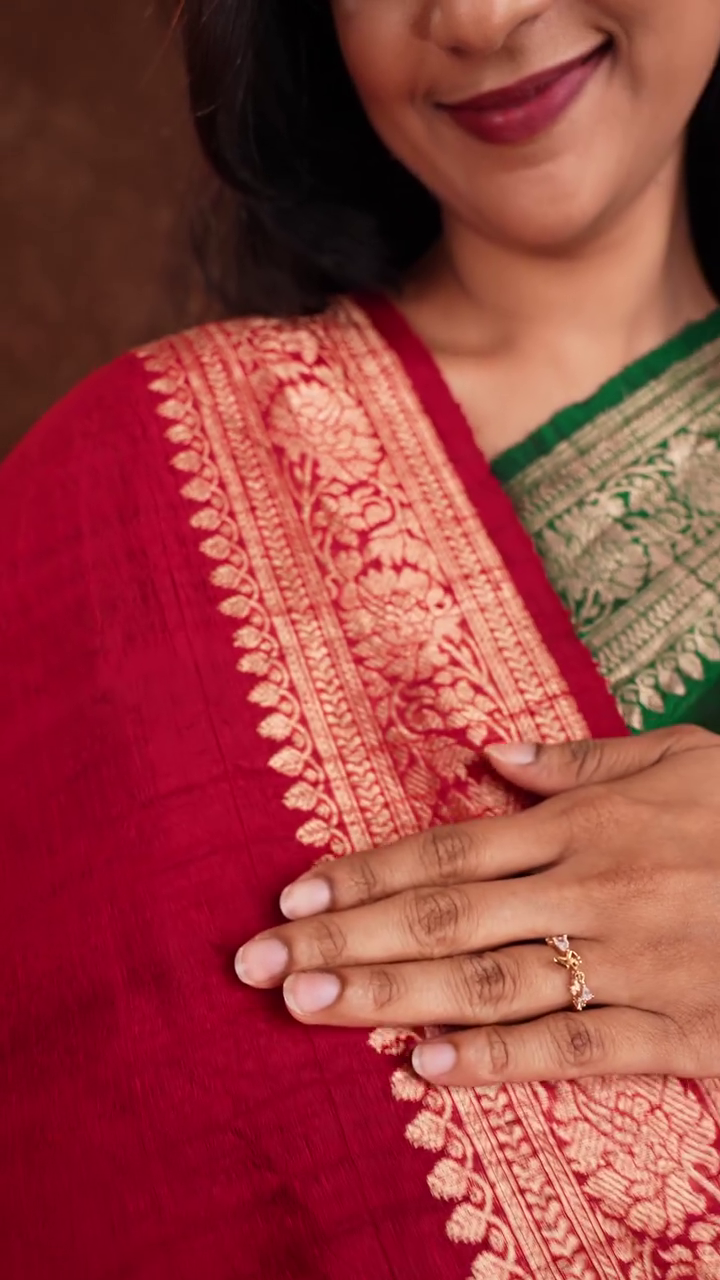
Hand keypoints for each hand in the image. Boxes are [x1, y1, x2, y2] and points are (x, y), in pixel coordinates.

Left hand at [235, 726, 719, 1086]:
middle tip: (261, 966)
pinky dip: (498, 1059)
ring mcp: (628, 961)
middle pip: (444, 917)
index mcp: (584, 822)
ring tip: (309, 1010)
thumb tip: (493, 752)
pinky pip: (573, 1048)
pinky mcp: (672, 1026)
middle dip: (344, 941)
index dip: (364, 873)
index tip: (292, 896)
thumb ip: (582, 757)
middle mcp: (591, 888)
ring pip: (488, 982)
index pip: (447, 848)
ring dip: (390, 997)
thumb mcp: (679, 756)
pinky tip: (427, 1069)